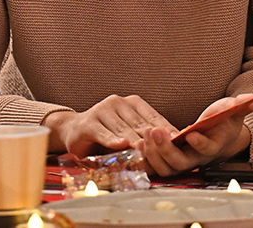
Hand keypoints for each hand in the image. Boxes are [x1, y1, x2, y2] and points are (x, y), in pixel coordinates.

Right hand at [44, 94, 175, 157]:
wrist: (74, 131)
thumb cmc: (107, 134)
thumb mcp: (128, 133)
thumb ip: (144, 137)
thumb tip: (170, 144)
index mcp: (131, 103)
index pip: (152, 116)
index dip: (165, 129)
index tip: (177, 141)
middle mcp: (117, 102)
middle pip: (139, 124)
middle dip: (151, 139)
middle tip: (164, 150)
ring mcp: (102, 110)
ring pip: (123, 129)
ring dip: (134, 141)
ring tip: (145, 151)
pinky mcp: (88, 123)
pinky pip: (103, 133)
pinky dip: (113, 140)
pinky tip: (121, 146)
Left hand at [134, 93, 252, 177]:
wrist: (215, 133)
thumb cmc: (223, 121)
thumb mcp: (233, 110)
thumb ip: (242, 105)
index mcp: (213, 147)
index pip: (207, 150)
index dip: (199, 143)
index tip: (190, 132)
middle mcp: (196, 158)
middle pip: (181, 163)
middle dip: (166, 149)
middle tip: (155, 130)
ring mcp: (182, 161)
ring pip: (166, 167)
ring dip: (154, 153)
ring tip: (146, 133)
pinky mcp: (169, 160)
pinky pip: (156, 167)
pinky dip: (146, 158)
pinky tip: (137, 143)